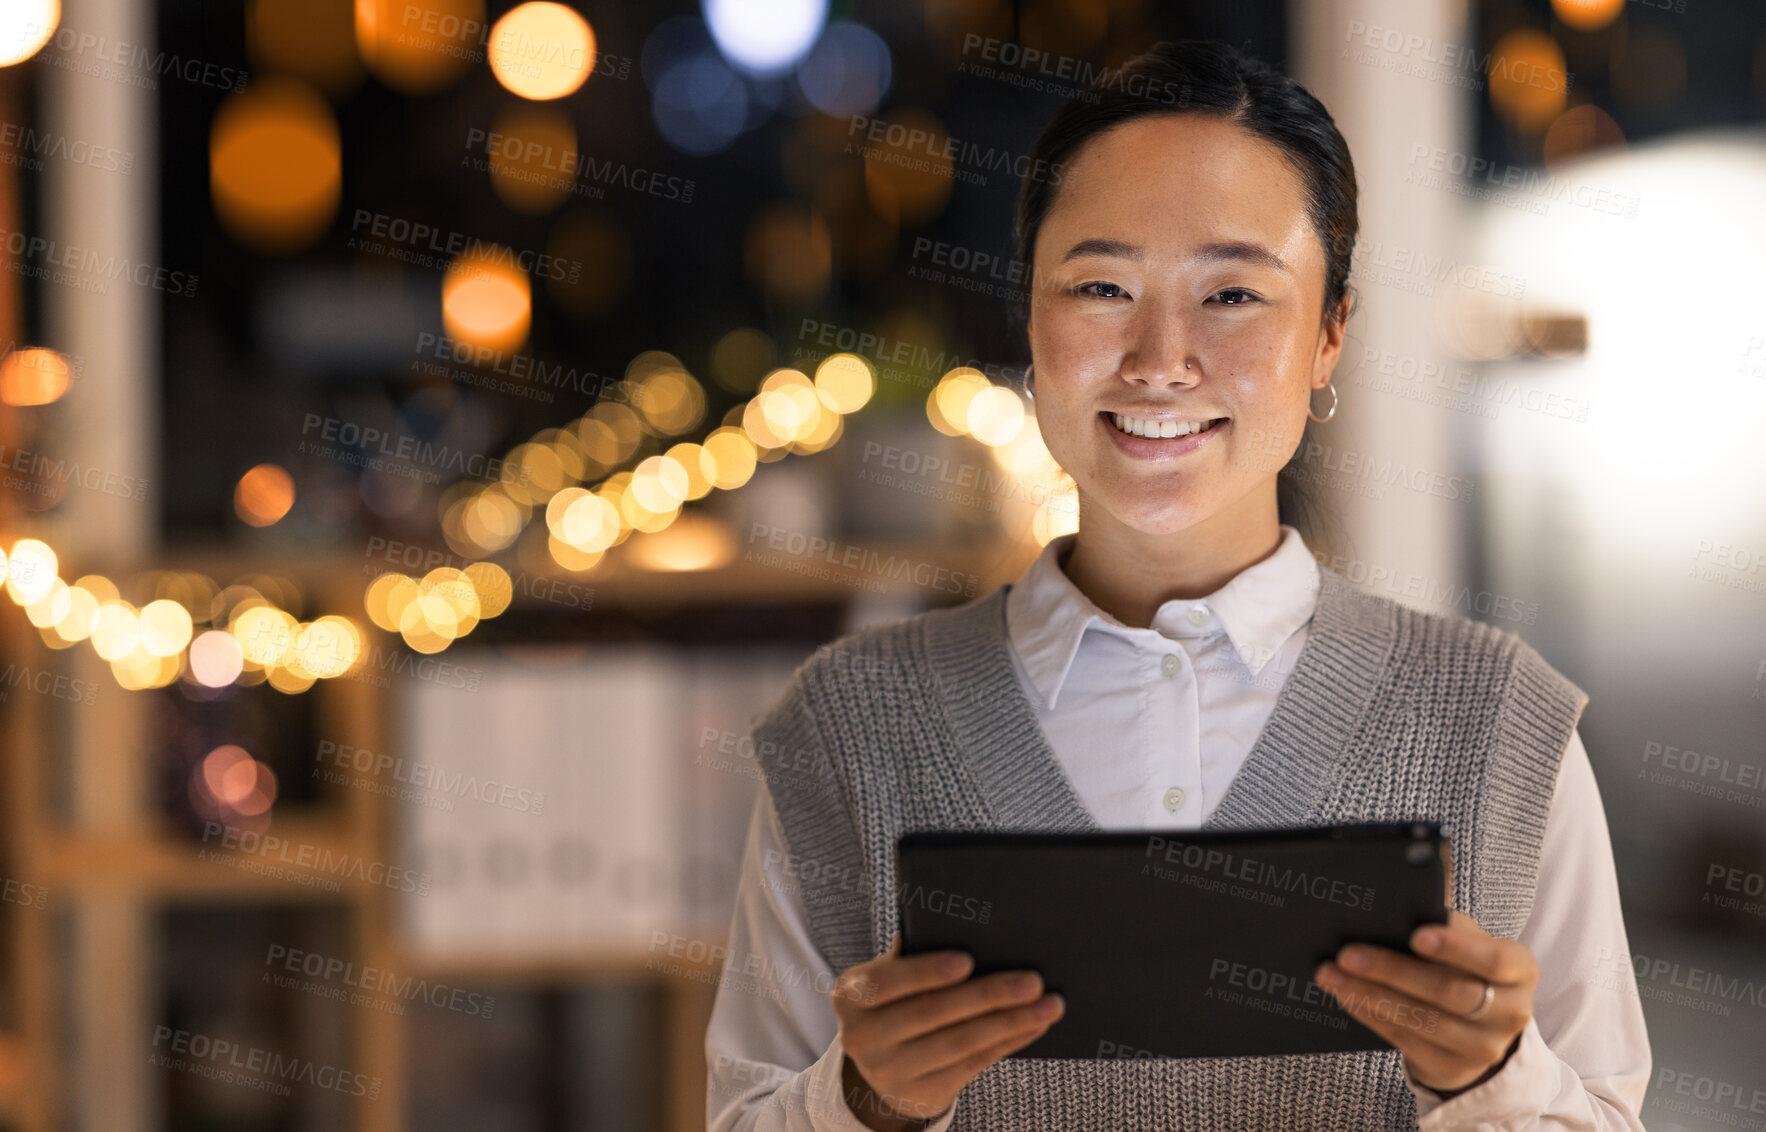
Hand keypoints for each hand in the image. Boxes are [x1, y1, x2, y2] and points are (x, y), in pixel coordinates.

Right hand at [832, 933, 1064, 1130]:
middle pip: (932, 1014)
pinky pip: (973, 1065)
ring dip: (1010, 1022)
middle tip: (1032, 981)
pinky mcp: (921, 1094)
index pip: (885, 982)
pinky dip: (1008, 1043)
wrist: (881, 1065)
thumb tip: (949, 920)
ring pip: (959, 1043)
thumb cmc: (894, 999)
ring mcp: (889, 1072)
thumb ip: (908, 952)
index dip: (926, 972)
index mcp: (851, 995)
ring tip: (1048, 1005)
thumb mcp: (887, 976)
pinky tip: (1034, 1026)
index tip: (967, 960)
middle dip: (987, 996)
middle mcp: (861, 1038)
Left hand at [1313, 910, 1536, 1094]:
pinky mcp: (1454, 1069)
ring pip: (1424, 1020)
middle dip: (1393, 971)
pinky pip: (1407, 1041)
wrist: (1483, 1030)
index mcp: (1520, 970)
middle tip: (1347, 953)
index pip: (1493, 960)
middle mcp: (1511, 1012)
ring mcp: (1485, 1048)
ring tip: (1332, 975)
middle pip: (1449, 992)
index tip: (1415, 936)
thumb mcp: (1469, 943)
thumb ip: (1445, 922)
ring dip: (1371, 995)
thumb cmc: (1467, 969)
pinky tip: (1347, 997)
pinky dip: (1372, 1015)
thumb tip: (1398, 896)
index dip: (1455, 948)